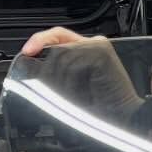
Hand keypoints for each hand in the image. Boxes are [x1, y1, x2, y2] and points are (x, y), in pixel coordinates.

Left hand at [19, 28, 139, 119]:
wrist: (124, 116)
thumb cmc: (101, 106)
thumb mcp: (74, 84)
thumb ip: (60, 69)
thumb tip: (32, 65)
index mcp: (87, 49)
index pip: (58, 35)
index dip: (40, 40)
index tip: (27, 52)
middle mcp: (93, 44)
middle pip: (56, 49)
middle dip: (49, 71)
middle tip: (52, 90)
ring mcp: (98, 47)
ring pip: (61, 57)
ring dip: (61, 81)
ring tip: (72, 96)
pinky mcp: (101, 53)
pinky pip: (72, 64)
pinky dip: (71, 83)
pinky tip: (81, 93)